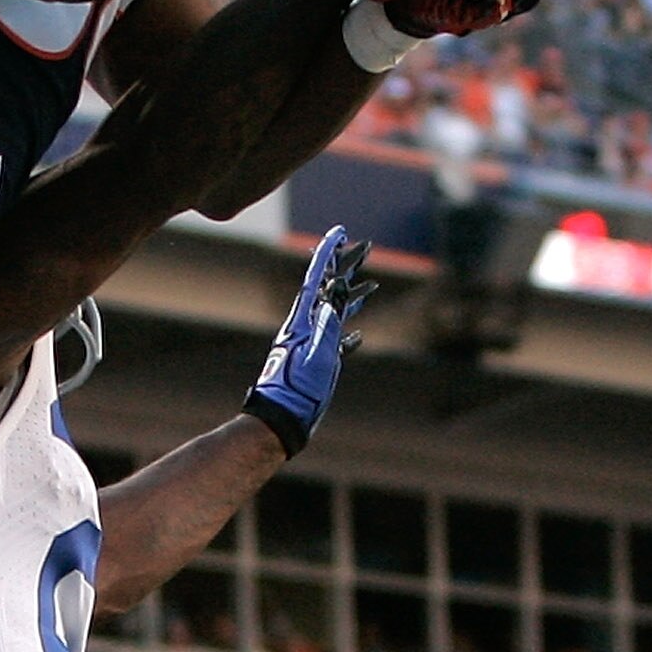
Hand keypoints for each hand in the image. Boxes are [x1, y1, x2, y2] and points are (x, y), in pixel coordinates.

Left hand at [244, 226, 376, 456]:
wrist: (281, 419)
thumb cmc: (297, 389)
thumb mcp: (318, 350)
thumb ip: (328, 319)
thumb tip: (339, 286)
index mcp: (303, 321)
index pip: (318, 278)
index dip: (329, 253)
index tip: (340, 233)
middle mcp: (306, 328)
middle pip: (329, 290)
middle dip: (347, 268)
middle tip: (365, 248)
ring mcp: (311, 346)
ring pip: (335, 313)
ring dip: (352, 297)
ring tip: (371, 283)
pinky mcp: (316, 365)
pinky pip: (336, 343)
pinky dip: (349, 335)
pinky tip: (358, 335)